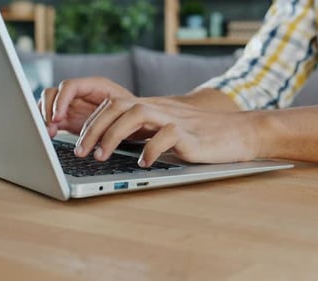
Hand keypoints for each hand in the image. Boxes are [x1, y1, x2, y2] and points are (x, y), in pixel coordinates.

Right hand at [38, 77, 133, 136]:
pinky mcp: (68, 119)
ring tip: (50, 133)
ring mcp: (72, 106)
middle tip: (51, 127)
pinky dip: (47, 126)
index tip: (59, 117)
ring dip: (45, 118)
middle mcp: (80, 94)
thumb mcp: (125, 109)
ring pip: (48, 105)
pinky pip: (51, 119)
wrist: (136, 121)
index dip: (61, 101)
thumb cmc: (134, 113)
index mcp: (94, 86)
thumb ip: (111, 111)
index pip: (69, 86)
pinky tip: (51, 136)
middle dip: (47, 109)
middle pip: (53, 93)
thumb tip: (100, 122)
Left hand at [74, 97, 259, 166]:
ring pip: (136, 114)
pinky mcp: (191, 134)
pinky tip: (144, 163)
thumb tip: (112, 149)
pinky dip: (150, 149)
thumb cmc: (202, 137)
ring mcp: (175, 120)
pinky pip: (166, 135)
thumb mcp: (167, 132)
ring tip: (102, 157)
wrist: (239, 133)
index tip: (77, 144)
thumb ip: (144, 134)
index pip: (112, 105)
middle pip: (117, 106)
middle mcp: (160, 109)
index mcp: (151, 109)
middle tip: (81, 153)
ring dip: (113, 135)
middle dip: (93, 129)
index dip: (90, 122)